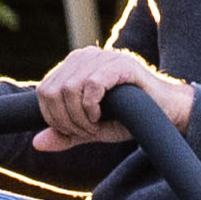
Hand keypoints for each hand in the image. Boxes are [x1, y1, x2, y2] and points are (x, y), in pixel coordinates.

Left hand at [33, 45, 194, 149]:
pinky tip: (101, 116)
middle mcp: (85, 56)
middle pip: (52, 91)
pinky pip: (92, 85)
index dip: (52, 118)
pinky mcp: (121, 63)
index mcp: (74, 66)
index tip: (73, 131)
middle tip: (85, 131)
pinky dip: (91, 107)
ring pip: (70, 88)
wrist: (164, 114)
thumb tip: (36, 143)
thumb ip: (64, 134)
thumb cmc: (127, 119)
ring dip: (79, 116)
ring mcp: (103, 56)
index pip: (44, 91)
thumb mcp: (90, 129)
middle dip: (65, 120)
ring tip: (95, 126)